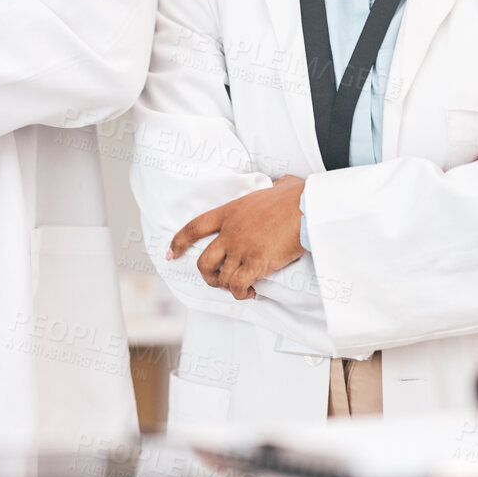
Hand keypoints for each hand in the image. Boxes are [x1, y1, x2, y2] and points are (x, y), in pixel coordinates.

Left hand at [168, 175, 304, 299]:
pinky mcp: (255, 263)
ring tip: (242, 288)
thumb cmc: (296, 196)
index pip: (194, 228)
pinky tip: (252, 292)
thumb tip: (281, 183)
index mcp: (229, 212)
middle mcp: (230, 232)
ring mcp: (241, 248)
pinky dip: (242, 293)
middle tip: (217, 280)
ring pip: (222, 278)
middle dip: (207, 275)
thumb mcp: (276, 185)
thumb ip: (271, 186)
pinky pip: (238, 285)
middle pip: (203, 261)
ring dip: (229, 287)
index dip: (178, 242)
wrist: (306, 207)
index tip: (171, 253)